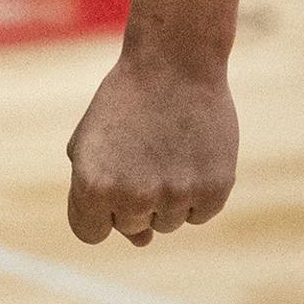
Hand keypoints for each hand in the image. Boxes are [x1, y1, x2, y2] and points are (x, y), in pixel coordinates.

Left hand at [66, 0, 243, 246]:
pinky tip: (190, 152)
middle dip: (133, 200)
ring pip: (168, 222)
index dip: (99, 210)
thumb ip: (97, 196)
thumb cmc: (125, 102)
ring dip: (167, 195)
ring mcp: (175, 196)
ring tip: (165, 147)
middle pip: (131, 229)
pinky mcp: (214, 191)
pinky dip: (196, 190)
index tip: (108, 183)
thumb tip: (141, 241)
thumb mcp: (90, 142)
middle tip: (140, 153)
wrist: (174, 62)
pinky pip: (200, 213)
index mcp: (92, 185)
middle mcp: (133, 197)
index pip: (89, 232)